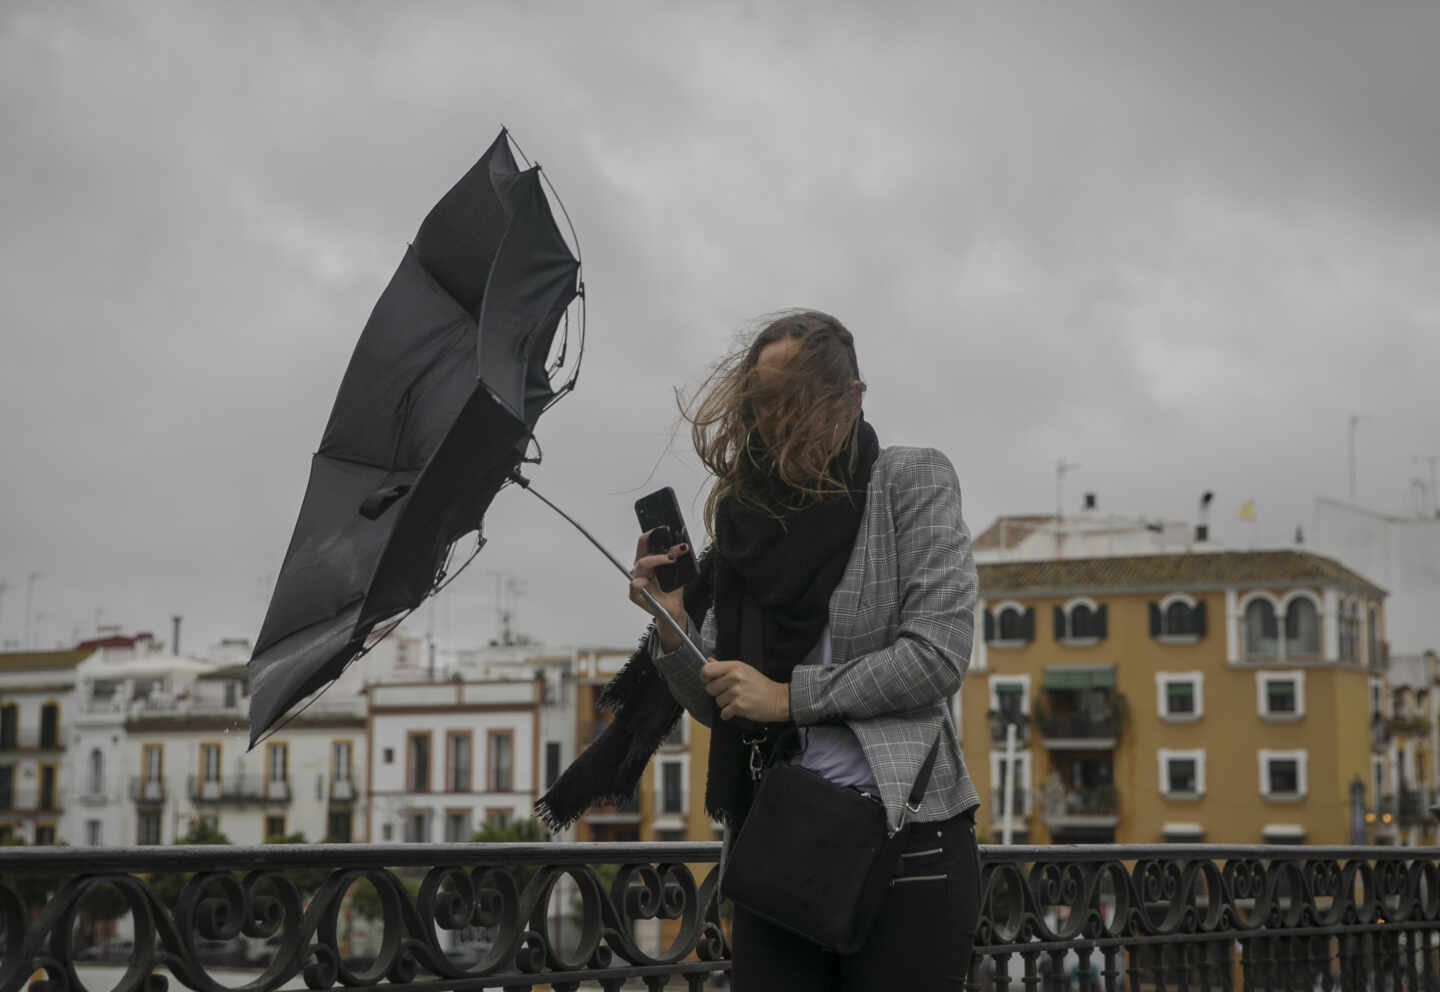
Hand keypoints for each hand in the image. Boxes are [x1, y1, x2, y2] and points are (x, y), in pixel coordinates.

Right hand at [629, 530, 689, 645]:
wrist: (672, 609)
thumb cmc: (671, 590)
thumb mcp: (677, 572)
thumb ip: (676, 559)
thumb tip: (681, 546)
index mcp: (647, 561)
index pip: (644, 542)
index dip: (652, 534)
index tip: (665, 528)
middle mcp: (640, 569)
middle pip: (642, 550)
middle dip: (658, 544)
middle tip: (674, 546)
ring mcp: (637, 580)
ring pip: (642, 564)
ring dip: (658, 560)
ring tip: (671, 560)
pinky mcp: (636, 595)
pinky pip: (634, 586)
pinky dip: (639, 583)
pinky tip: (645, 582)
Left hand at [701, 659, 790, 721]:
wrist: (778, 699)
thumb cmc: (761, 685)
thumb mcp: (744, 670)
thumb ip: (724, 666)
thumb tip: (709, 661)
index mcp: (734, 666)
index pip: (707, 670)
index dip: (705, 677)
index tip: (709, 681)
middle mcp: (734, 677)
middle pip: (710, 688)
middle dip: (718, 693)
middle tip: (730, 692)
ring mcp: (736, 691)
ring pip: (717, 701)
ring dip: (725, 704)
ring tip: (738, 700)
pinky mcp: (739, 706)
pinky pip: (723, 713)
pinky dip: (729, 714)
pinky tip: (738, 709)